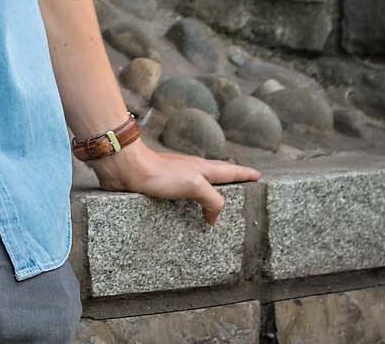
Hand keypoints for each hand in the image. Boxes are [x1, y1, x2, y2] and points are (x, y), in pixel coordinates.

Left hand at [90, 144, 259, 225]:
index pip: (230, 171)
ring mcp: (175, 177)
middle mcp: (190, 171)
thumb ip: (212, 199)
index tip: (258, 176)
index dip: (245, 174)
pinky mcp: (159, 186)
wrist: (126, 168)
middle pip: (215, 176)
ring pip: (197, 186)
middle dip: (229, 181)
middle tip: (241, 189)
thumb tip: (214, 217)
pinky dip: (188, 202)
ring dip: (208, 193)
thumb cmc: (158, 173)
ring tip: (215, 205)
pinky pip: (180, 196)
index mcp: (202, 168)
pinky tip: (184, 211)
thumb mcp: (194, 184)